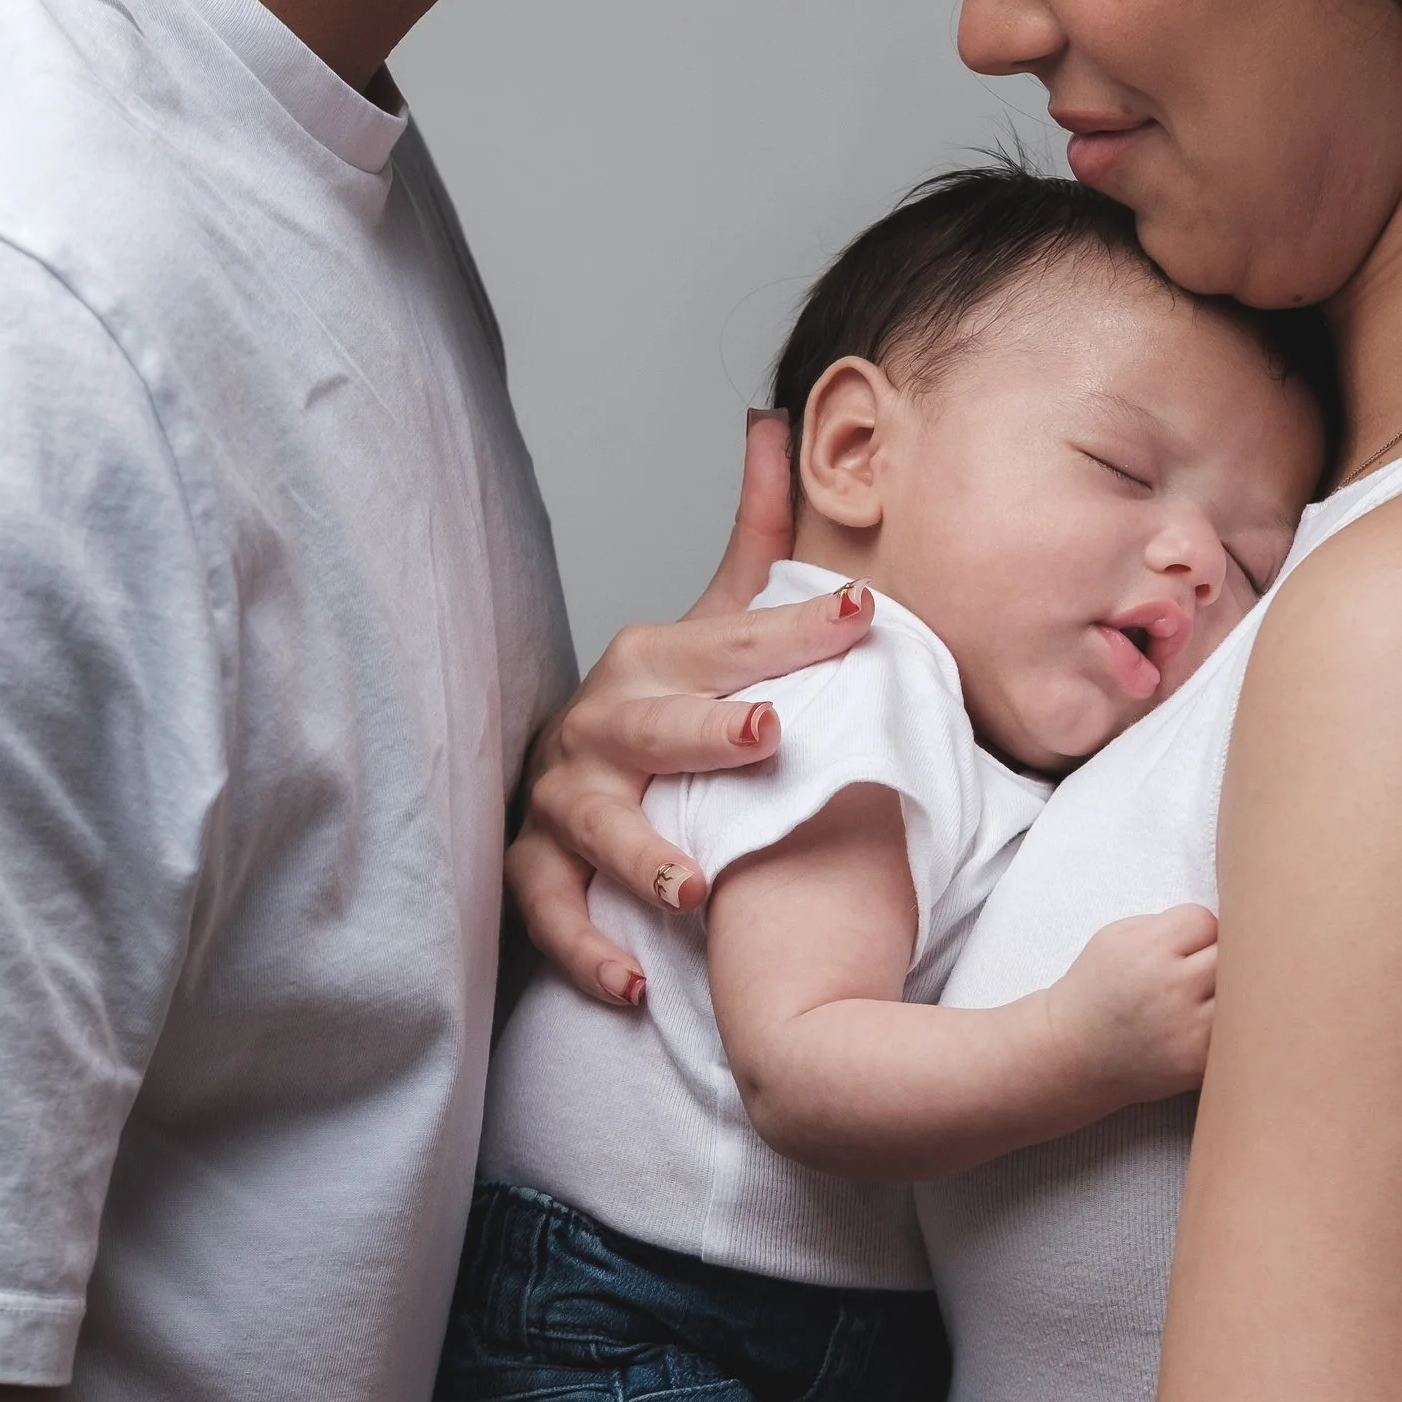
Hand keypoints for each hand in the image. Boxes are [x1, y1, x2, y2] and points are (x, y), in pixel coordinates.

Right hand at [506, 411, 875, 1005]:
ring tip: (694, 890)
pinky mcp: (538, 868)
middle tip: (768, 739)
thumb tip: (776, 418)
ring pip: (589, 826)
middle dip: (705, 731)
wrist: (570, 775)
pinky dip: (588, 948)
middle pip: (649, 726)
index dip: (796, 631)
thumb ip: (757, 531)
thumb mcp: (713, 622)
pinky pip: (551, 911)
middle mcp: (599, 724)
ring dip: (640, 856)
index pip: (733, 642)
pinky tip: (636, 982)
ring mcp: (562, 799)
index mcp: (653, 661)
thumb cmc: (665, 702)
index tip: (863, 616)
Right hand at [1043, 903, 1220, 1112]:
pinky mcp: (1198, 1063)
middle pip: (1232, 953)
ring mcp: (1188, 1030)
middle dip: (1219, 956)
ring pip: (1242, 994)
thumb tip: (1218, 924)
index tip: (1181, 947)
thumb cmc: (1097, 991)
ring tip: (1205, 996)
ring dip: (1229, 992)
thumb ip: (1165, 924)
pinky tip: (1203, 1026)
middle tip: (1199, 969)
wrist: (1072, 1054)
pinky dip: (1228, 1027)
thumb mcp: (1114, 937)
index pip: (1204, 920)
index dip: (1195, 931)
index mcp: (1147, 951)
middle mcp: (1171, 989)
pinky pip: (1235, 1034)